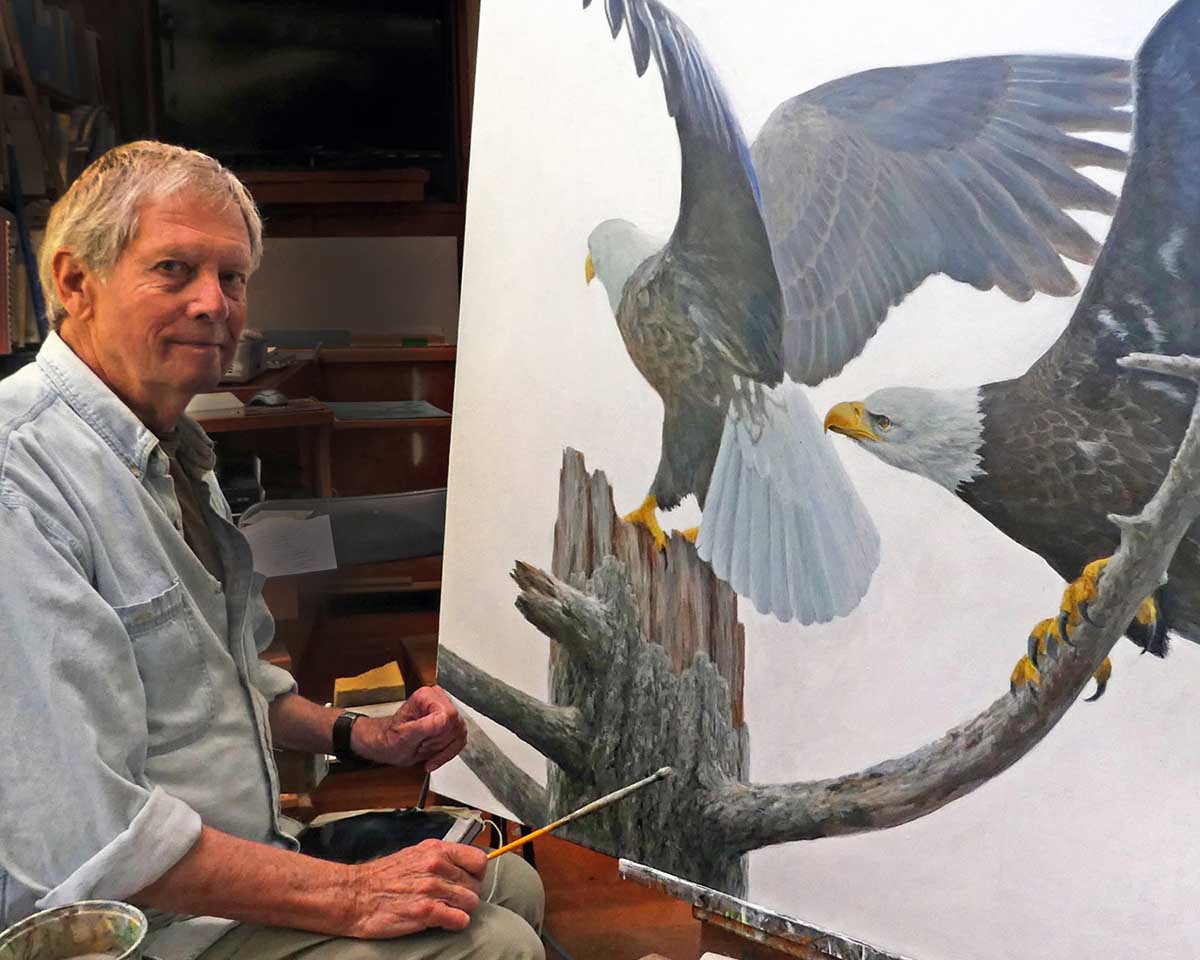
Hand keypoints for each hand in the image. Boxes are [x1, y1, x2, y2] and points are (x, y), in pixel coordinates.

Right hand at [346, 839, 486, 937]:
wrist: (355, 895)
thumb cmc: (383, 877)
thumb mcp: (415, 855)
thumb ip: (440, 858)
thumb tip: (463, 866)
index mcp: (436, 850)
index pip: (479, 859)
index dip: (476, 874)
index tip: (468, 881)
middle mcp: (437, 866)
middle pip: (476, 885)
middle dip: (467, 895)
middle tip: (452, 901)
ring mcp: (432, 888)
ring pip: (470, 903)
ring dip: (461, 910)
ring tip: (446, 912)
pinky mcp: (426, 911)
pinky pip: (460, 919)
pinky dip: (456, 923)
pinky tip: (445, 921)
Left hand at [352, 685, 466, 770]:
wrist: (388, 745)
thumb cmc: (390, 739)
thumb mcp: (401, 737)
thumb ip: (422, 727)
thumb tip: (442, 721)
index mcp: (426, 696)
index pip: (448, 717)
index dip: (437, 735)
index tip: (422, 744)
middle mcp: (438, 698)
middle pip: (455, 726)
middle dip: (439, 744)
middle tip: (421, 746)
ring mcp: (446, 710)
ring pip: (460, 734)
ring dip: (442, 749)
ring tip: (424, 749)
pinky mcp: (451, 722)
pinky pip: (460, 740)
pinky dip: (447, 753)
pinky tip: (433, 756)